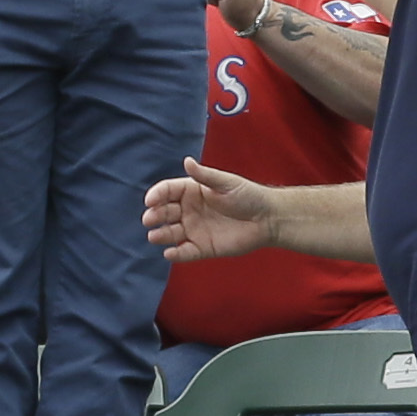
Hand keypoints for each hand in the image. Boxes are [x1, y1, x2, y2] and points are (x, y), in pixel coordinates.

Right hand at [142, 156, 275, 261]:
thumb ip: (205, 175)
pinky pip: (184, 252)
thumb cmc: (247, 195)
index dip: (156, 195)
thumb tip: (187, 161)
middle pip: (164, 212)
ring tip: (154, 236)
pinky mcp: (201, 248)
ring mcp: (193, 229)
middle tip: (149, 219)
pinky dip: (176, 254)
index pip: (167, 191)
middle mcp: (188, 210)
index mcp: (191, 191)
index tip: (150, 200)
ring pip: (170, 233)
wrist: (266, 218)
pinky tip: (170, 253)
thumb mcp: (225, 182)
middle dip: (154, 215)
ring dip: (160, 235)